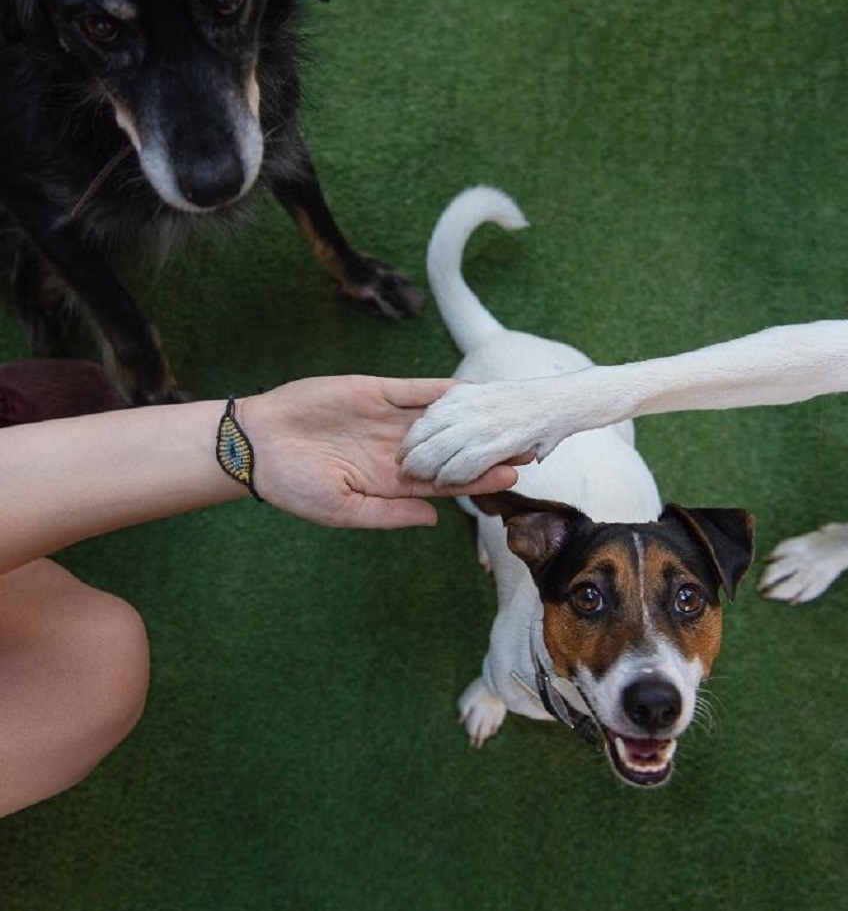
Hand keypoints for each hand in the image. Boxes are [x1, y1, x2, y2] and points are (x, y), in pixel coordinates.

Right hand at [241, 376, 517, 527]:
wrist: (256, 445)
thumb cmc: (295, 486)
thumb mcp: (342, 510)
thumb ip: (389, 513)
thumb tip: (435, 520)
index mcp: (392, 483)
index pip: (446, 482)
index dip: (478, 478)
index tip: (512, 475)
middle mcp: (397, 450)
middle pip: (453, 448)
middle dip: (487, 446)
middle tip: (527, 442)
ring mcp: (388, 419)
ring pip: (441, 418)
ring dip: (472, 416)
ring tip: (507, 413)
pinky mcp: (374, 392)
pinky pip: (414, 390)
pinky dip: (440, 390)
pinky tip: (469, 389)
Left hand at [398, 378, 568, 485]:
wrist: (561, 400)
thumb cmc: (528, 401)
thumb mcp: (488, 396)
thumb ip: (467, 407)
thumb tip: (446, 426)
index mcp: (462, 395)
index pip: (425, 418)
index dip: (413, 437)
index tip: (405, 451)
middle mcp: (466, 407)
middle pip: (424, 434)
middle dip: (412, 454)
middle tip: (403, 470)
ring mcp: (480, 425)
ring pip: (438, 451)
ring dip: (426, 469)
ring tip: (419, 480)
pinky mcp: (495, 443)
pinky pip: (465, 464)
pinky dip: (453, 476)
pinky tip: (445, 484)